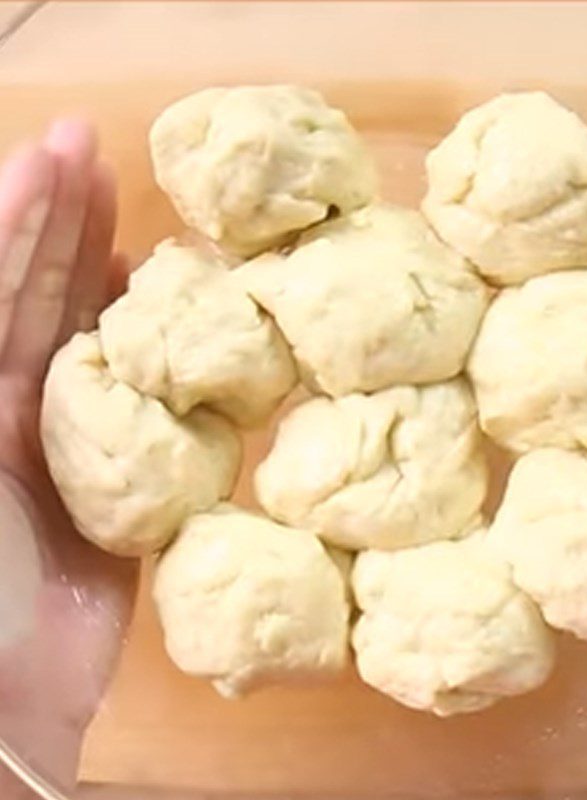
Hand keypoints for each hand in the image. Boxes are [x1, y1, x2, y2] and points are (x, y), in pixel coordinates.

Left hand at [0, 121, 137, 796]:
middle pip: (30, 294)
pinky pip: (137, 406)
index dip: (20, 209)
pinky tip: (161, 316)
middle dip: (61, 221)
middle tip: (99, 153)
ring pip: (82, 340)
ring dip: (104, 277)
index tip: (62, 147)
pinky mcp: (115, 485)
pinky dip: (150, 359)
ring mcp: (57, 443)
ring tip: (130, 213)